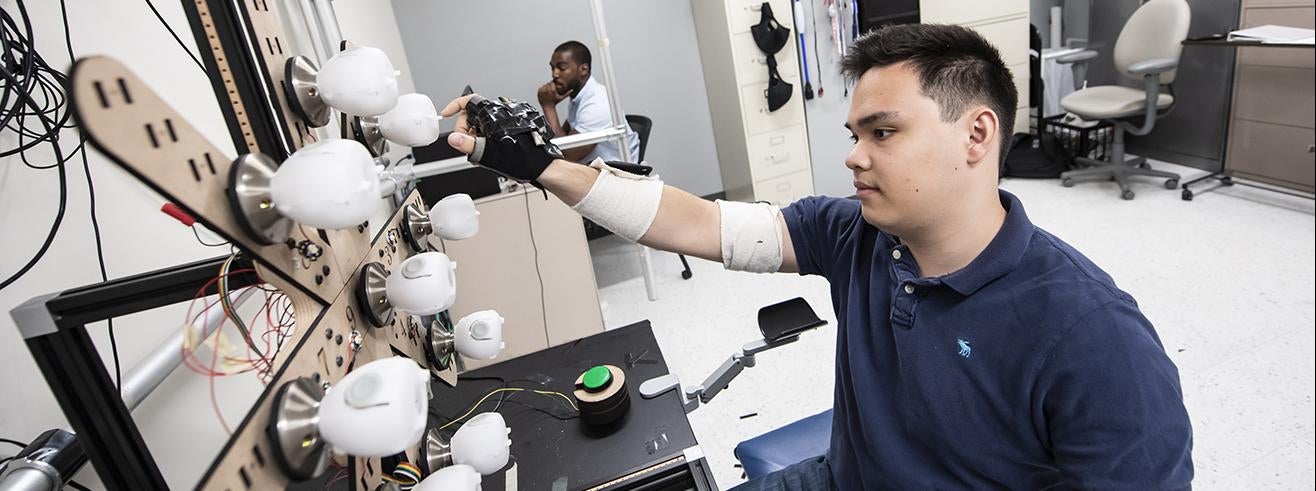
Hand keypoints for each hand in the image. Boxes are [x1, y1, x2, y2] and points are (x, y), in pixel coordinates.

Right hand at [441, 94, 562, 182]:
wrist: (542, 166)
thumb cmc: (523, 159)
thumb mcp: (489, 153)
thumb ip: (468, 145)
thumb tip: (454, 138)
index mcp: (494, 113)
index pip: (468, 101)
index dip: (454, 106)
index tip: (446, 114)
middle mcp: (502, 112)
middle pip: (473, 114)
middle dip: (466, 129)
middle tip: (469, 144)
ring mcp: (509, 119)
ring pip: (483, 123)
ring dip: (478, 135)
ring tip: (483, 150)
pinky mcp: (514, 126)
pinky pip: (494, 128)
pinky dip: (487, 137)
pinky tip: (491, 149)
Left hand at [537, 81, 566, 105]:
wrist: (548, 107)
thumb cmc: (554, 103)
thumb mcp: (561, 98)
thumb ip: (567, 93)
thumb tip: (572, 90)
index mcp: (552, 90)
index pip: (552, 82)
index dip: (553, 84)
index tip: (553, 87)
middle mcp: (547, 90)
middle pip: (548, 83)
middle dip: (549, 86)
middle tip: (550, 90)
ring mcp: (542, 91)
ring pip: (544, 85)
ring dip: (546, 87)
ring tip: (547, 92)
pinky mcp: (539, 92)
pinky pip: (540, 87)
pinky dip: (542, 89)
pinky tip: (544, 93)